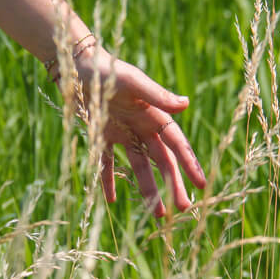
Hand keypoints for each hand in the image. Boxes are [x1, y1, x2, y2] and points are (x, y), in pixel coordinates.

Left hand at [63, 47, 206, 216]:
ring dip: (149, 189)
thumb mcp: (132, 82)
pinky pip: (107, 163)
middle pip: (162, 161)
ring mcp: (122, 133)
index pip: (176, 144)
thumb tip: (186, 105)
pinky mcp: (101, 135)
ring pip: (139, 167)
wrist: (77, 64)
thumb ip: (157, 95)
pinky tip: (113, 200)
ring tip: (158, 214)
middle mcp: (141, 127)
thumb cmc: (107, 69)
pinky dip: (109, 180)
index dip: (190, 164)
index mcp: (154, 114)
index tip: (202, 185)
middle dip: (174, 184)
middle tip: (183, 208)